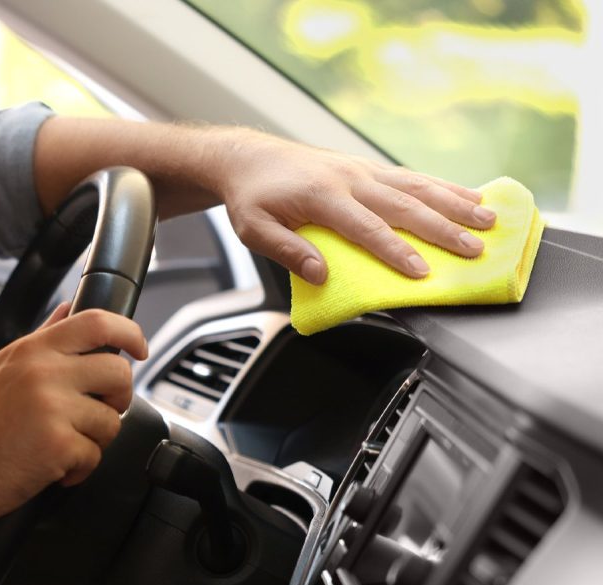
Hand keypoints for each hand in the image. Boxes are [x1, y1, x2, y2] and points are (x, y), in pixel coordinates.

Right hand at [0, 306, 146, 531]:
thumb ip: (40, 339)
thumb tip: (68, 311)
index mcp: (31, 351)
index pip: (97, 322)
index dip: (130, 332)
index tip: (138, 347)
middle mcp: (44, 373)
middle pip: (118, 372)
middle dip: (118, 398)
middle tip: (96, 413)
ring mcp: (52, 408)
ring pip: (112, 420)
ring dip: (94, 440)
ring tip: (61, 446)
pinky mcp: (58, 445)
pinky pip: (95, 456)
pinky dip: (78, 469)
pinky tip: (52, 468)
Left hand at [214, 130, 495, 284]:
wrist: (248, 157)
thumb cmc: (251, 197)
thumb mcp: (255, 229)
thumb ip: (288, 251)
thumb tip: (321, 274)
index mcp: (322, 196)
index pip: (366, 228)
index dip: (395, 251)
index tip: (422, 272)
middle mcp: (349, 178)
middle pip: (404, 206)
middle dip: (443, 229)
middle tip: (476, 249)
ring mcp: (362, 170)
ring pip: (417, 186)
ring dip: (456, 203)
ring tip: (490, 218)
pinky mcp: (368, 167)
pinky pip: (412, 178)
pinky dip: (444, 187)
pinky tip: (471, 195)